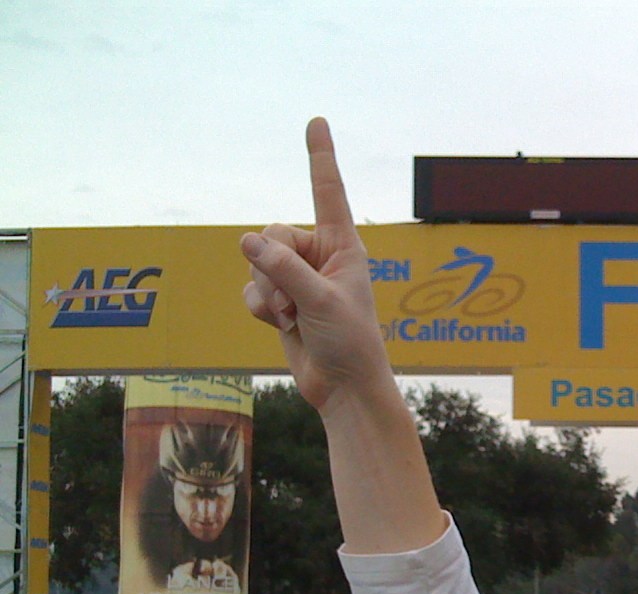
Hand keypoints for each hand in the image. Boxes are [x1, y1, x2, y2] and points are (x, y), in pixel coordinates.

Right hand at [240, 118, 390, 410]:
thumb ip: (282, 267)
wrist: (343, 387)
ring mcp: (299, 277)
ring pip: (256, 262)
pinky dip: (260, 307)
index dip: (320, 156)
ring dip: (267, 293)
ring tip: (293, 318)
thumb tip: (246, 240)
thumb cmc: (349, 343)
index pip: (328, 192)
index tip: (317, 121)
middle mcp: (321, 255)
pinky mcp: (282, 299)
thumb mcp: (319, 301)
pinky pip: (251, 288)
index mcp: (344, 246)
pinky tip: (281, 325)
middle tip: (294, 303)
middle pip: (273, 234)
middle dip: (272, 269)